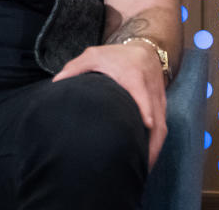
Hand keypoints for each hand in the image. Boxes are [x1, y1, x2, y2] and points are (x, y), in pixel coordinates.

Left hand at [53, 43, 166, 167]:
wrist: (145, 49)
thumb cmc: (115, 55)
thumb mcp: (93, 55)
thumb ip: (75, 68)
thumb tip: (56, 84)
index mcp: (134, 76)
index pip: (143, 93)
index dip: (146, 108)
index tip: (146, 124)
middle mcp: (150, 90)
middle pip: (157, 119)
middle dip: (151, 143)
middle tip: (140, 164)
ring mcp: (158, 100)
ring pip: (162, 128)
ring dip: (153, 149)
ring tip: (142, 169)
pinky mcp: (161, 106)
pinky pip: (162, 128)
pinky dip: (155, 144)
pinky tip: (145, 158)